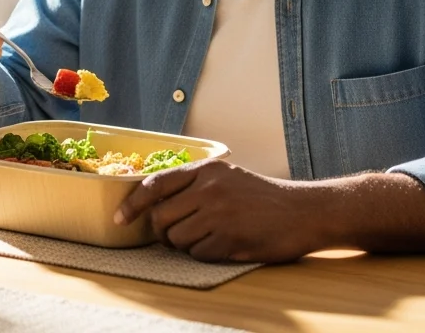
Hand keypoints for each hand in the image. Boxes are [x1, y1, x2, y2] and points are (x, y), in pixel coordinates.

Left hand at [114, 159, 324, 262]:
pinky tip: (225, 245)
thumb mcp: (227, 178)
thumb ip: (193, 186)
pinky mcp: (230, 238)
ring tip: (210, 237)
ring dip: (186, 245)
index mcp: (206, 170)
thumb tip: (154, 206)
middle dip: (163, 232)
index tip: (120, 219)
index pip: (156, 184)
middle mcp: (209, 188)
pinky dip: (205, 255)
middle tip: (179, 235)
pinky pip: (198, 254)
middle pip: (161, 218)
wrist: (305, 211)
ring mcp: (219, 213)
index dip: (132, 203)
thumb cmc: (262, 198)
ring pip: (177, 239)